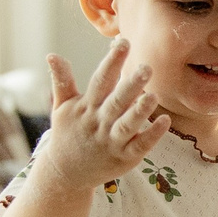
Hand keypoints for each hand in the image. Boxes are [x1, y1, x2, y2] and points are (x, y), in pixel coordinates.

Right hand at [41, 40, 169, 194]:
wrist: (66, 174)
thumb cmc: (67, 134)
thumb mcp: (61, 107)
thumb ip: (61, 81)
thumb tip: (51, 55)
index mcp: (86, 107)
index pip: (100, 81)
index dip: (111, 62)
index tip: (123, 42)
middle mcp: (99, 123)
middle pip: (116, 102)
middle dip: (130, 85)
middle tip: (146, 67)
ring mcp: (112, 142)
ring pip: (127, 125)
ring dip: (140, 111)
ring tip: (153, 95)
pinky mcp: (124, 158)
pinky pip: (140, 146)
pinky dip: (152, 135)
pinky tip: (165, 121)